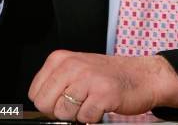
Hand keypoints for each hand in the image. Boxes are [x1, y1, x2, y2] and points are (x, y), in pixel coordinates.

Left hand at [29, 50, 177, 122]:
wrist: (142, 75)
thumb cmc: (108, 76)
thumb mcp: (76, 70)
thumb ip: (56, 84)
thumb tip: (38, 106)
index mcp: (61, 58)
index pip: (35, 93)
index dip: (50, 102)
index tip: (66, 97)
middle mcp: (72, 65)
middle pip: (45, 105)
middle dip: (61, 111)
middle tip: (79, 102)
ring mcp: (88, 78)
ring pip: (64, 113)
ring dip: (79, 114)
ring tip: (92, 100)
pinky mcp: (103, 93)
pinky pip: (85, 119)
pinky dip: (94, 117)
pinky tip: (103, 104)